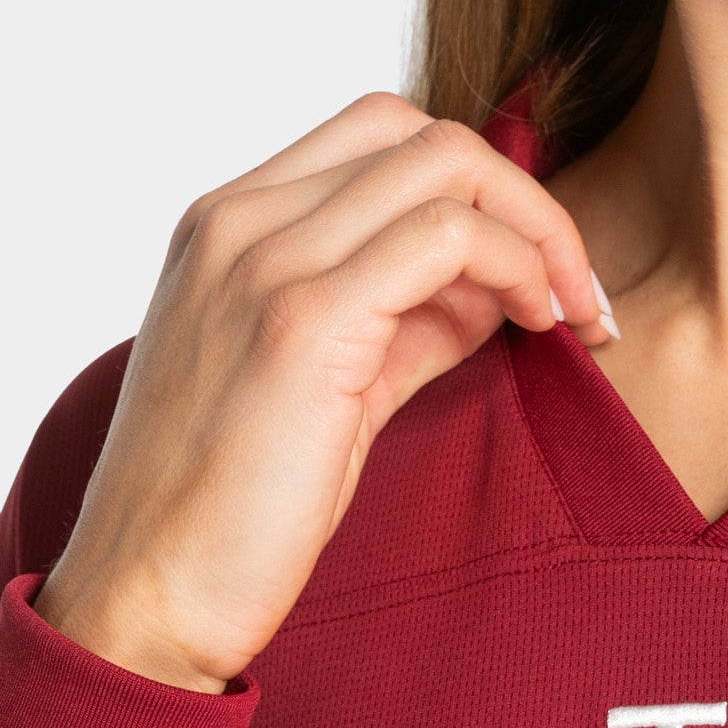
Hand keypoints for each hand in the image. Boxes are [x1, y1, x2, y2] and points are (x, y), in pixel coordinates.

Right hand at [34, 94, 612, 691]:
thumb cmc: (236, 506)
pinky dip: (517, 265)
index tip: (536, 267)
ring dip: (539, 230)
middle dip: (526, 198)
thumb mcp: (329, 381)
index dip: (479, 188)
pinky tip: (538, 323)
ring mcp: (264, 260)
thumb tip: (497, 285)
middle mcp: (237, 220)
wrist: (150, 594)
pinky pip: (447, 237)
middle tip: (578, 287)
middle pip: (423, 132)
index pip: (383, 132)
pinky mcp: (302, 320)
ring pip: (447, 166)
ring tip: (570, 310)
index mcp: (230, 223)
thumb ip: (405, 316)